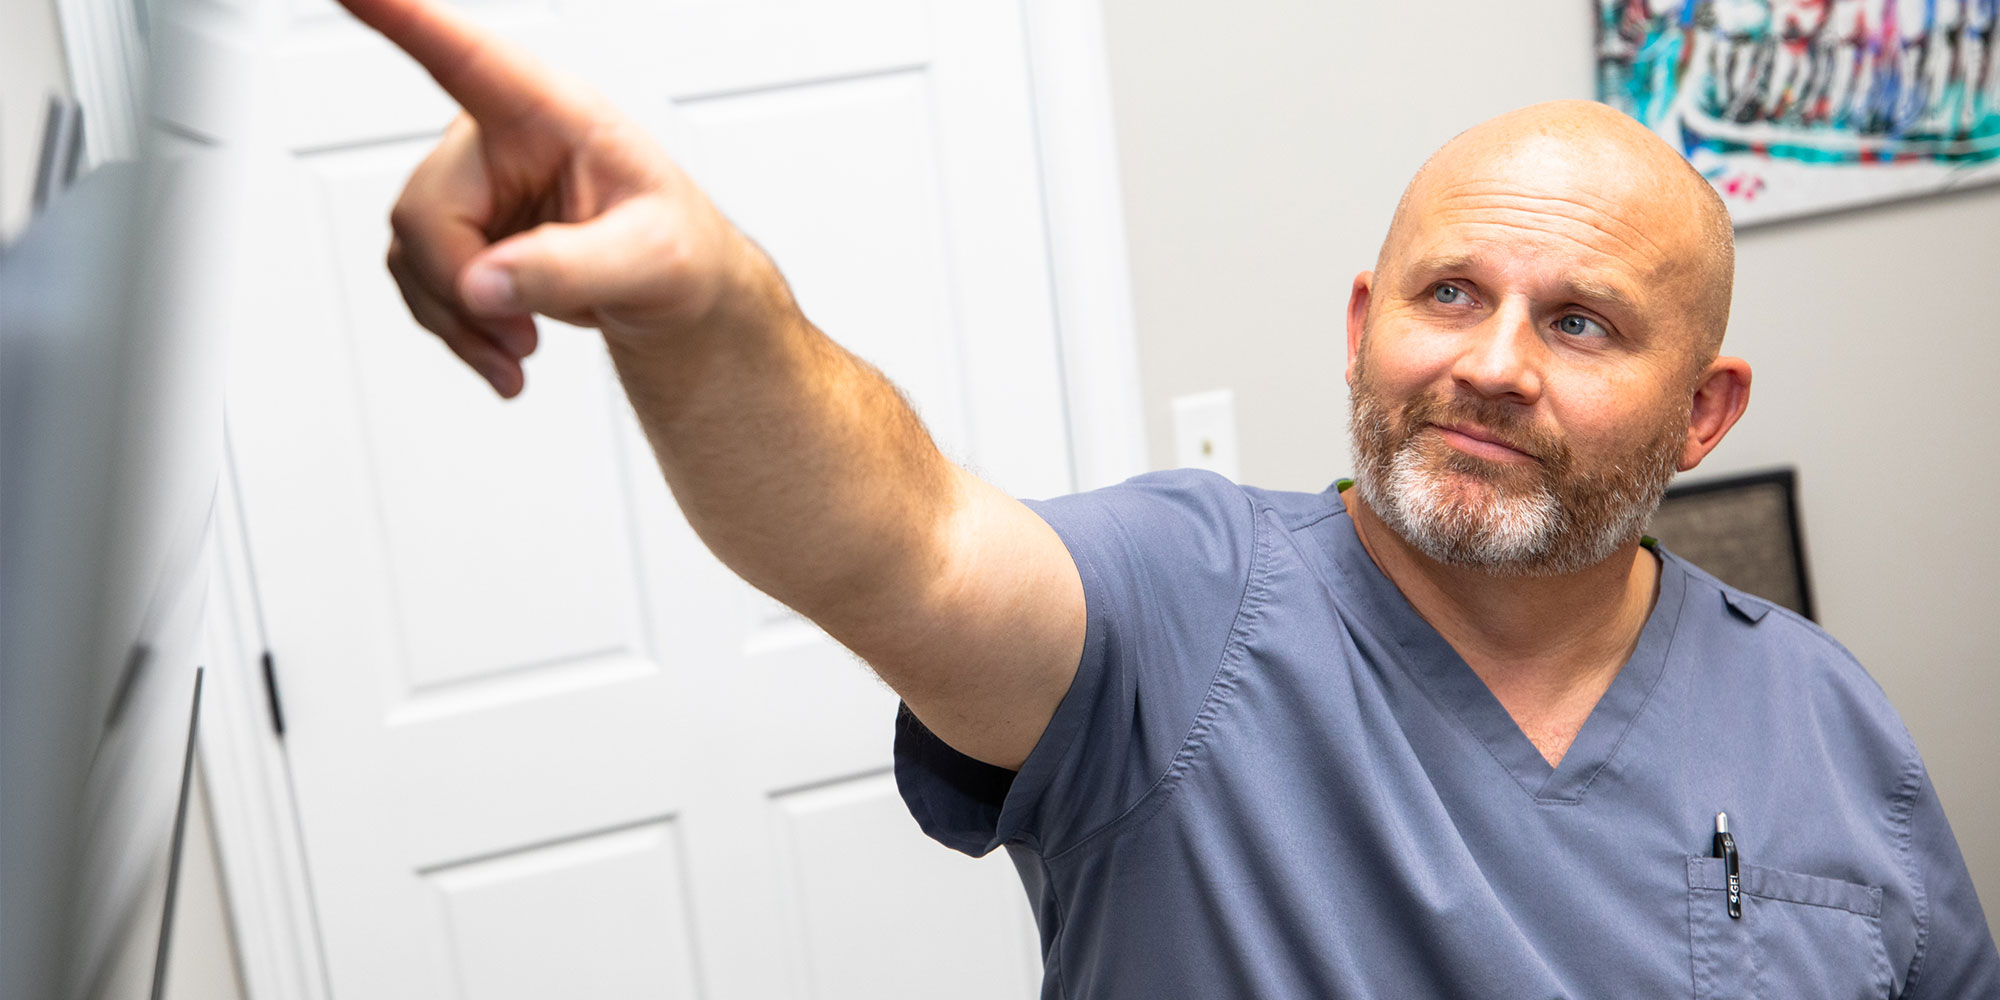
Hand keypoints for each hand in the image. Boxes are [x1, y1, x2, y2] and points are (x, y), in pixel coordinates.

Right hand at [341, 0, 782, 396]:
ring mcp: (473, 186)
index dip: (405, 17)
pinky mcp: (459, 230)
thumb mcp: (654, 261)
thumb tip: (483, 285)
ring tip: (519, 350)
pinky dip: (455, 330)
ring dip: (459, 320)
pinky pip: (419, 281)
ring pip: (413, 253)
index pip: (469, 58)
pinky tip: (500, 352)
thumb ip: (571, 269)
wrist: (675, 296)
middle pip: (425, 210)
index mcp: (552, 114)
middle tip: (520, 335)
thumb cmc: (680, 252)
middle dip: (463, 288)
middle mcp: (498, 136)